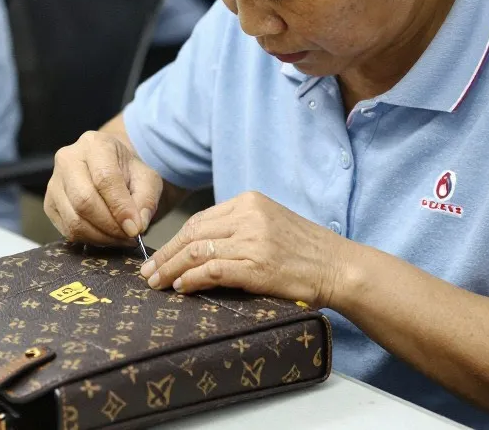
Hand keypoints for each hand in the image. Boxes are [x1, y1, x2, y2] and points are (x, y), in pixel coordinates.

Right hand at [44, 131, 163, 245]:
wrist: (109, 166)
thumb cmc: (128, 170)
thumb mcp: (147, 178)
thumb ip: (146, 200)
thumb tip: (136, 226)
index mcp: (94, 144)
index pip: (104, 179)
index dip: (120, 208)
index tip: (135, 228)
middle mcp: (67, 159)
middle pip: (84, 201)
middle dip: (110, 226)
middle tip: (129, 236)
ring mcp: (54, 182)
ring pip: (74, 220)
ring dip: (101, 236)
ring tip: (120, 238)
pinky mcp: (49, 204)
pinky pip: (67, 230)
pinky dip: (89, 239)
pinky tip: (105, 236)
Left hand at [139, 191, 347, 307]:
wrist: (340, 267)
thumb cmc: (306, 251)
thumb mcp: (271, 224)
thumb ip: (239, 228)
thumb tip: (199, 249)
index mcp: (250, 201)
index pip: (200, 219)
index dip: (175, 240)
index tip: (158, 256)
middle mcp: (249, 216)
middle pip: (193, 233)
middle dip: (165, 255)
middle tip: (148, 273)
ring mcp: (253, 240)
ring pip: (197, 251)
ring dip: (172, 269)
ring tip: (157, 283)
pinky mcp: (257, 266)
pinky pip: (213, 270)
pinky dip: (192, 279)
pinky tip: (182, 287)